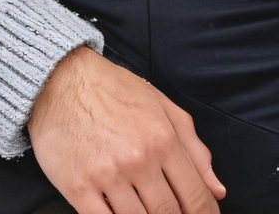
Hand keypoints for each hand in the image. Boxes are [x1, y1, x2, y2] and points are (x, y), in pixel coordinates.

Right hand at [27, 44, 226, 213]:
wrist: (60, 77)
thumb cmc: (113, 90)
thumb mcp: (161, 106)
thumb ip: (194, 148)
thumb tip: (218, 190)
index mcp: (164, 138)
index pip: (195, 196)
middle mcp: (139, 159)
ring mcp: (108, 175)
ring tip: (145, 211)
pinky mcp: (79, 187)